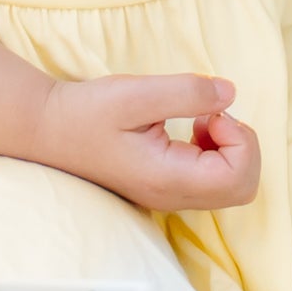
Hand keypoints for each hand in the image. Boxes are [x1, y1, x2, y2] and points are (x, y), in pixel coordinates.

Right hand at [34, 73, 262, 212]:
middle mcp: (171, 197)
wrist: (49, 130)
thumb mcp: (137, 94)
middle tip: (210, 116)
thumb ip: (188, 93)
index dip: (240, 140)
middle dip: (241, 145)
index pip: (238, 178)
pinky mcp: (164, 187)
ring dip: (229, 148)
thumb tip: (231, 95)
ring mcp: (168, 196)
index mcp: (167, 179)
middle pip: (242, 188)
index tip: (211, 113)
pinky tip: (190, 130)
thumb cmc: (88, 112)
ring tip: (198, 120)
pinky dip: (215, 152)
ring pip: (230, 186)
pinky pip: (211, 180)